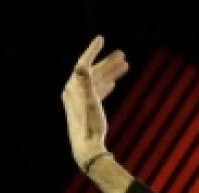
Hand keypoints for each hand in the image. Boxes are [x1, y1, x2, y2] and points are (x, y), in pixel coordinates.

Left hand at [61, 35, 129, 171]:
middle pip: (93, 72)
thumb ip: (85, 82)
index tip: (101, 38)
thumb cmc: (89, 125)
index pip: (83, 64)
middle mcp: (75, 92)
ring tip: (125, 64)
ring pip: (98, 81)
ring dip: (111, 73)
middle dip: (108, 62)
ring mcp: (81, 100)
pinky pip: (98, 92)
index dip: (92, 50)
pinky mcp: (87, 109)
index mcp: (73, 88)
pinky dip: (106, 85)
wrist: (87, 147)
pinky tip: (113, 83)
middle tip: (122, 54)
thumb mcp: (89, 101)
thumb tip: (82, 65)